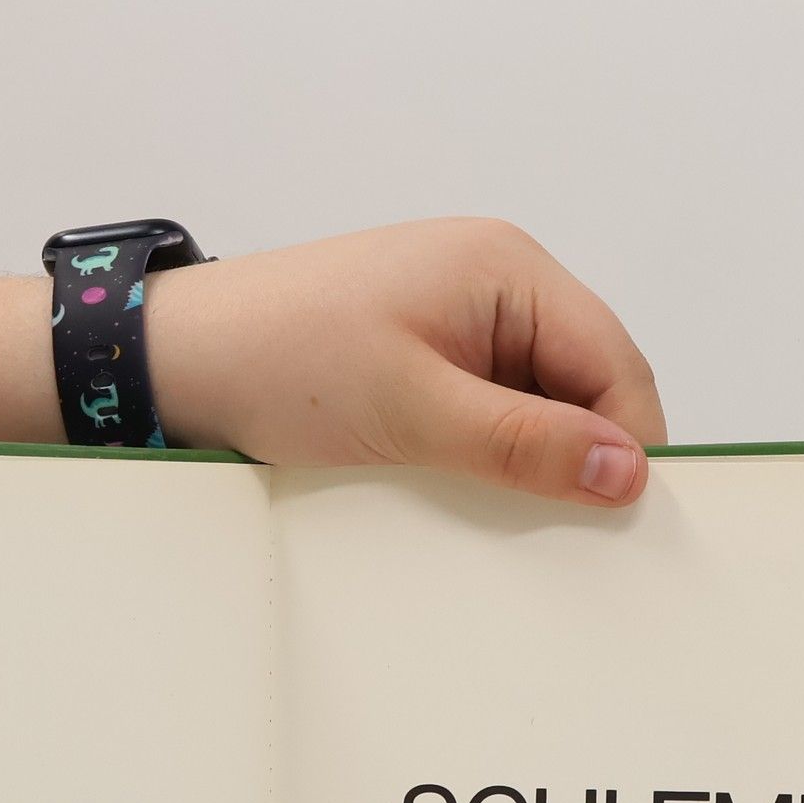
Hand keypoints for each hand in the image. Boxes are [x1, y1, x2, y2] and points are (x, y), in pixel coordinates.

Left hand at [149, 219, 666, 506]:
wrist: (175, 359)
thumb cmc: (279, 357)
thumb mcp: (411, 409)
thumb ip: (523, 442)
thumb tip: (626, 473)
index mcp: (509, 269)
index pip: (616, 365)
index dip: (628, 446)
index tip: (617, 523)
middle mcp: (497, 286)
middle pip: (586, 388)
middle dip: (578, 459)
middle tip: (557, 533)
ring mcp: (461, 324)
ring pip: (538, 409)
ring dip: (527, 465)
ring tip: (495, 514)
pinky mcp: (426, 361)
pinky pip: (488, 417)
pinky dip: (485, 460)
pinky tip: (457, 494)